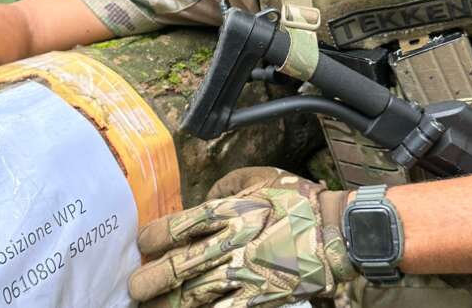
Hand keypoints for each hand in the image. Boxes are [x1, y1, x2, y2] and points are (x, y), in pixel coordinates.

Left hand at [129, 167, 356, 306]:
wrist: (337, 231)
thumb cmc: (299, 200)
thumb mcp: (261, 176)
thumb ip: (227, 184)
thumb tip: (204, 194)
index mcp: (229, 210)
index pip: (178, 226)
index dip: (153, 237)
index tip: (142, 242)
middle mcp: (230, 242)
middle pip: (178, 265)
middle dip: (151, 279)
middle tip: (134, 286)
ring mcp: (245, 272)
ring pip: (194, 293)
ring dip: (168, 303)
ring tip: (149, 306)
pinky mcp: (261, 296)